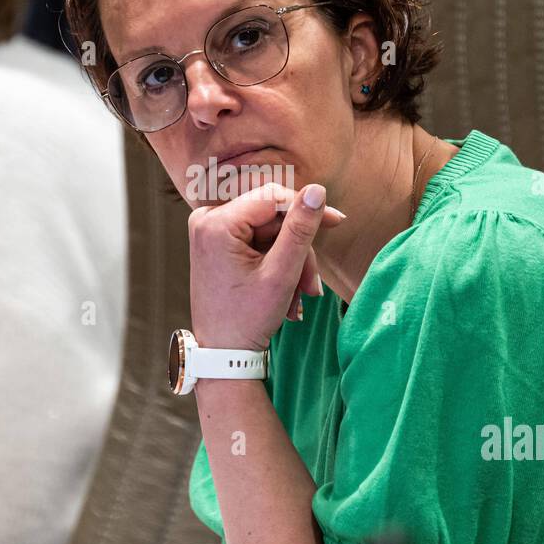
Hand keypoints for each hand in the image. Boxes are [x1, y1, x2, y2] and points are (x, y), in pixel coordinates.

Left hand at [187, 182, 345, 350]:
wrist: (223, 354)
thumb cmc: (246, 319)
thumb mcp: (281, 273)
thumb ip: (300, 229)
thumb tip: (317, 190)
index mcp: (215, 223)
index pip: (273, 197)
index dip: (306, 208)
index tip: (337, 222)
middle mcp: (206, 220)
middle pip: (272, 217)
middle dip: (297, 249)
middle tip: (312, 285)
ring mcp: (210, 232)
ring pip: (269, 232)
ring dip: (291, 262)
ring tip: (300, 296)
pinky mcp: (217, 243)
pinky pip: (257, 242)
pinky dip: (276, 264)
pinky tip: (287, 292)